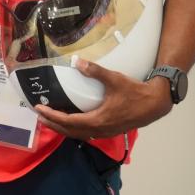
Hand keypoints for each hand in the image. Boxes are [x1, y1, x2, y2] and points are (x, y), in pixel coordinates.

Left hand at [35, 59, 172, 139]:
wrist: (156, 104)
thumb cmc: (135, 93)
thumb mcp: (114, 79)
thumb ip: (95, 70)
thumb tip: (77, 61)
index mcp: (98, 120)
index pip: (68, 121)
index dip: (52, 116)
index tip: (39, 109)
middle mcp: (99, 130)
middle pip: (70, 131)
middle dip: (53, 124)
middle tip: (38, 116)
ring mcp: (105, 132)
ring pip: (78, 134)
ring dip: (63, 128)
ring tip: (50, 119)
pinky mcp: (109, 131)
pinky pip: (86, 133)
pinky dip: (74, 129)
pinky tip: (70, 122)